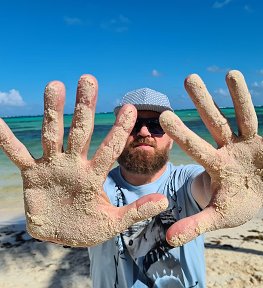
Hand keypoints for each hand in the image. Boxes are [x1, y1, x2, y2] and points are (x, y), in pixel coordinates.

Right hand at [0, 75, 167, 246]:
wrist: (61, 234)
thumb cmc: (87, 226)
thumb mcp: (113, 222)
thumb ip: (136, 212)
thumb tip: (165, 202)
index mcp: (93, 174)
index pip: (109, 149)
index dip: (120, 130)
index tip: (131, 108)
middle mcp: (74, 164)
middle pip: (80, 131)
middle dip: (84, 107)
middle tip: (89, 80)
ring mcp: (53, 166)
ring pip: (52, 134)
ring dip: (52, 112)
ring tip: (54, 85)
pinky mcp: (33, 174)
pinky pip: (17, 154)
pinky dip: (7, 140)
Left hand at [160, 70, 262, 245]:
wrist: (253, 200)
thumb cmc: (232, 206)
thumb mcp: (215, 217)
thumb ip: (194, 225)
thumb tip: (168, 240)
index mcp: (214, 165)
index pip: (195, 147)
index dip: (181, 133)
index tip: (163, 115)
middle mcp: (228, 149)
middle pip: (214, 122)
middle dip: (204, 101)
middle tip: (189, 78)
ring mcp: (248, 146)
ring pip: (243, 117)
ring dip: (239, 96)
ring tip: (231, 73)